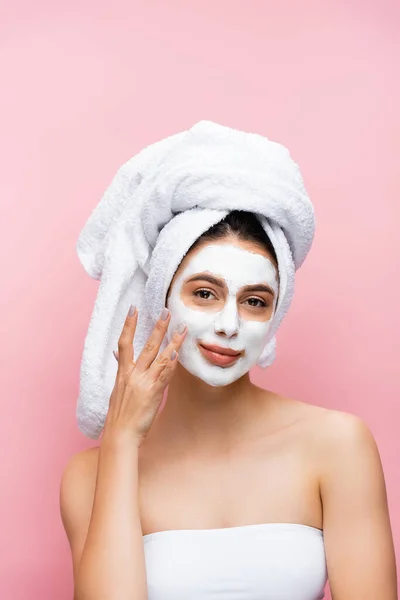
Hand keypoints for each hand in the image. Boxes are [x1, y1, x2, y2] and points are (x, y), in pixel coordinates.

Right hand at [103, 306, 186, 445]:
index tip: (133, 309)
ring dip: (173, 341)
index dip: (128, 325)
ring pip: (160, 357)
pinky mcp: (154, 392)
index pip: (124, 343)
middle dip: (157, 328)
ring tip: (182, 328)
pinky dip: (172, 363)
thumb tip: (120, 356)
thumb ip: (122, 371)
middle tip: (165, 311)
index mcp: (122, 373)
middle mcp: (132, 374)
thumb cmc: (119, 414)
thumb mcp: (117, 390)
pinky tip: (178, 352)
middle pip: (147, 346)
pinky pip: (165, 374)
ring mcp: (144, 382)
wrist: (120, 434)